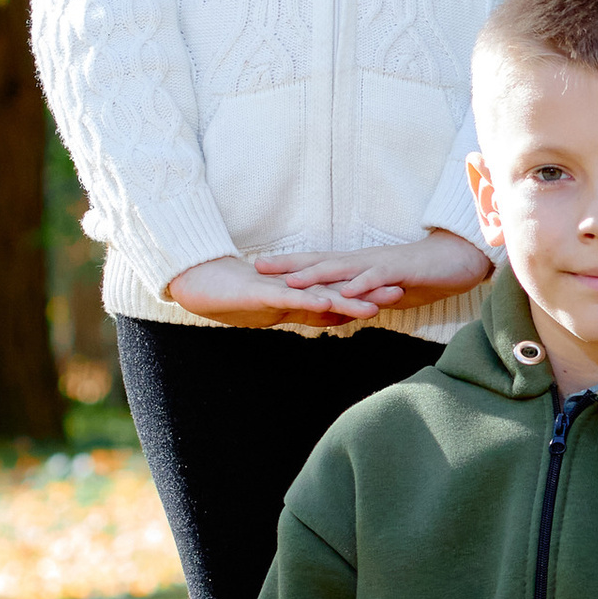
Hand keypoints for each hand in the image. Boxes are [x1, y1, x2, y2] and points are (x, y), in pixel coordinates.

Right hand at [165, 251, 404, 329]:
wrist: (195, 280)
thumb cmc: (231, 295)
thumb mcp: (274, 309)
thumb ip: (303, 311)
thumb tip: (333, 318)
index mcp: (298, 294)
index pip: (338, 295)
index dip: (365, 294)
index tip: (395, 294)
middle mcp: (293, 290)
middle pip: (337, 291)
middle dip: (368, 293)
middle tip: (401, 291)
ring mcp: (278, 291)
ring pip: (318, 295)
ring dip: (346, 299)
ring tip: (374, 305)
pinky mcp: (261, 293)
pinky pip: (288, 299)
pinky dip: (307, 301)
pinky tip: (326, 304)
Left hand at [247, 229, 490, 312]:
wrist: (459, 259)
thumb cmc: (425, 275)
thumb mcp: (388, 292)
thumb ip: (367, 298)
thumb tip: (350, 309)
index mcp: (360, 267)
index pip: (319, 265)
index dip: (291, 267)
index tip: (263, 269)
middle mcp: (364, 262)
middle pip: (322, 262)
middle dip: (290, 265)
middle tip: (259, 266)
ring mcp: (381, 265)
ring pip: (344, 269)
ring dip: (317, 275)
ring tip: (291, 281)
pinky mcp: (401, 271)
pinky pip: (378, 278)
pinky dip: (361, 285)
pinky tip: (344, 291)